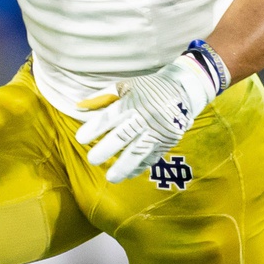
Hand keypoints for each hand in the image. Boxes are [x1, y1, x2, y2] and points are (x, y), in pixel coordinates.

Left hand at [74, 55, 218, 183]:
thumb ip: (102, 97)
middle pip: (123, 136)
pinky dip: (140, 167)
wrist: (184, 89)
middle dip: (106, 149)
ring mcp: (158, 131)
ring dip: (124, 166)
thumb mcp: (126, 86)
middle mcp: (144, 117)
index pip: (109, 117)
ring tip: (111, 178)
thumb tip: (78, 107)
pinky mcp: (168, 140)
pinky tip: (129, 173)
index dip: (94, 128)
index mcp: (131, 102)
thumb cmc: (149, 88)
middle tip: (92, 160)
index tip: (80, 139)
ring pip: (139, 151)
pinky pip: (153, 157)